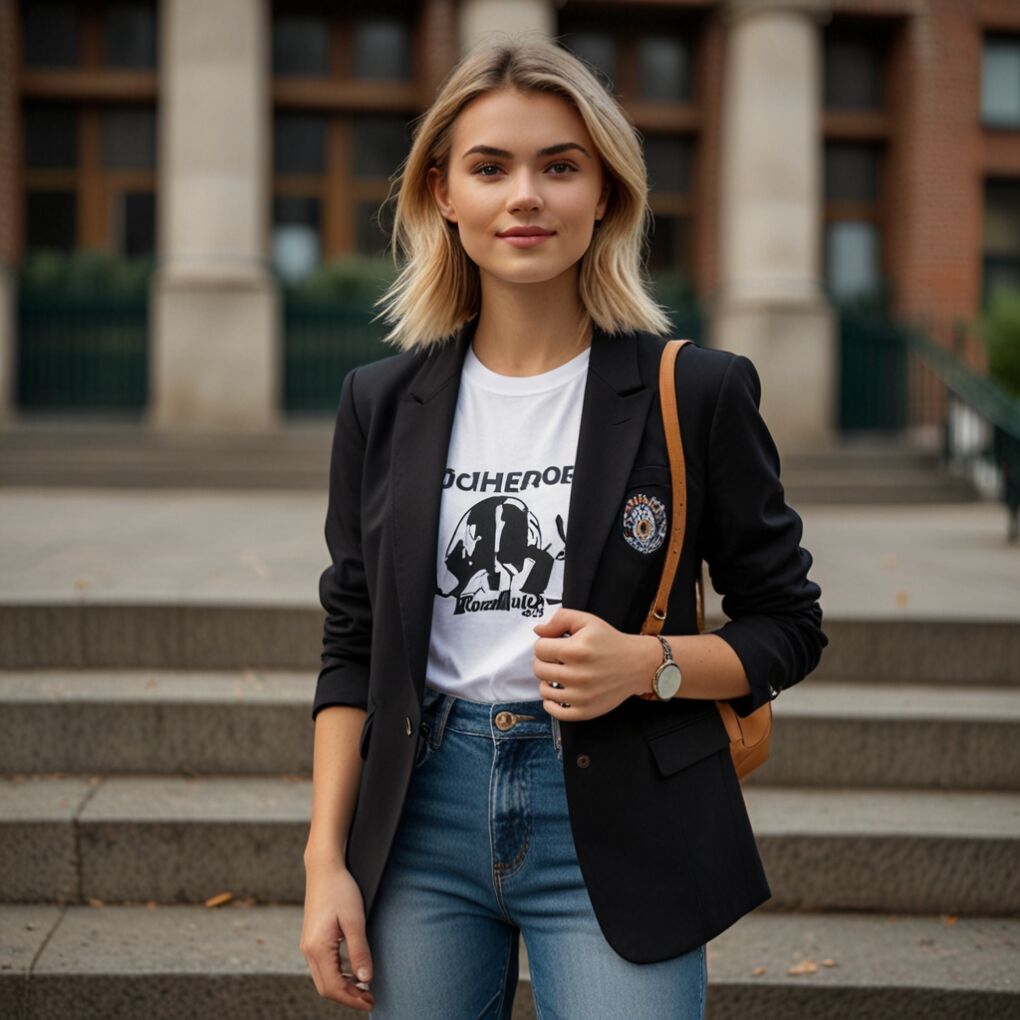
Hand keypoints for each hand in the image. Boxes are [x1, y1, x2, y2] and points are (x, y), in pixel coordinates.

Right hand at [300, 859, 374, 1011]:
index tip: (371, 1002)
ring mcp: (308, 945)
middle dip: (348, 997)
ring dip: (343, 987)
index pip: (333, 988)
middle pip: (326, 988)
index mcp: (317, 948)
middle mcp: (308, 950)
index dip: (352, 999)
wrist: (324, 868)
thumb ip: (359, 951)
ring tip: (364, 988)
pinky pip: (322, 967)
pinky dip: (337, 975)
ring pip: (323, 979)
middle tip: (370, 999)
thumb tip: (366, 979)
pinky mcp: (311, 939)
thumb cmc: (341, 890)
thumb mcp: (354, 920)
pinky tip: (352, 971)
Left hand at [532, 608, 658, 720]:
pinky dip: (552, 703)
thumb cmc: (610, 642)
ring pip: (543, 690)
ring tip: (562, 674)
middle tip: (558, 659)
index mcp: (576, 651)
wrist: (637, 664)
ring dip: (548, 681)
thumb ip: (560, 619)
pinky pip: (555, 712)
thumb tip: (538, 631)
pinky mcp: (586, 711)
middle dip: (545, 661)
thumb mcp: (587, 621)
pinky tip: (560, 692)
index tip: (556, 645)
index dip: (545, 644)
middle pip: (538, 669)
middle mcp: (578, 675)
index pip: (539, 649)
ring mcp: (581, 696)